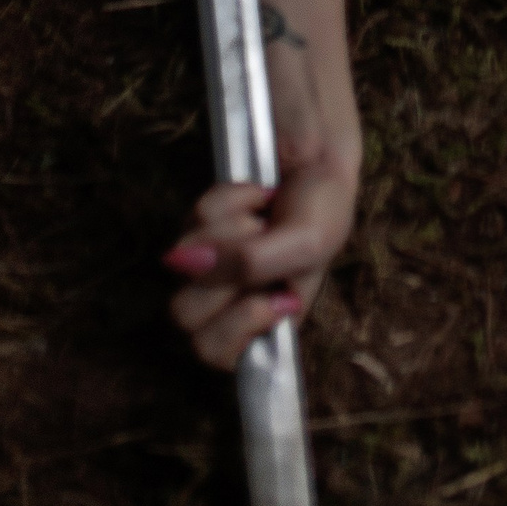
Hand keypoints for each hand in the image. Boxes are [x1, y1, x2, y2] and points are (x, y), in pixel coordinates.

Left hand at [163, 144, 358, 371]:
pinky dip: (227, 202)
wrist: (315, 152)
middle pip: (185, 314)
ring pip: (184, 264)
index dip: (234, 327)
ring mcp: (209, 261)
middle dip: (226, 274)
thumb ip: (253, 264)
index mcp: (262, 322)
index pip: (217, 353)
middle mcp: (228, 297)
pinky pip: (192, 219)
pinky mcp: (200, 225)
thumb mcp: (306, 244)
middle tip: (262, 247)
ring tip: (261, 217)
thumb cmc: (323, 208)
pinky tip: (255, 195)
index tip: (266, 299)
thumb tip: (183, 263)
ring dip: (228, 232)